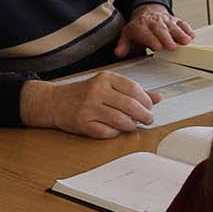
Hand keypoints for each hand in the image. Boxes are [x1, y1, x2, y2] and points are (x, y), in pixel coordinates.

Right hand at [21, 72, 160, 138]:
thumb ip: (132, 91)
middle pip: (131, 106)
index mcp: (105, 78)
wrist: (53, 102)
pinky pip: (107, 132)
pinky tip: (116, 129)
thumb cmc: (84, 94)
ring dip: (132, 125)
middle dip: (145, 115)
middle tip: (148, 119)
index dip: (146, 101)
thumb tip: (158, 97)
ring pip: (121, 120)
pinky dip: (116, 132)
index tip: (150, 107)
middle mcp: (97, 91)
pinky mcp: (82, 123)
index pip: (134, 89)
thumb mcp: (108, 86)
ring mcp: (88, 107)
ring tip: (133, 125)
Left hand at [114, 4, 194, 56]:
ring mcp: (165, 21)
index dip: (152, 40)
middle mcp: (153, 22)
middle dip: (167, 38)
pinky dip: (187, 29)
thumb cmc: (139, 27)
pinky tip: (191, 36)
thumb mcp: (127, 35)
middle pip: (161, 30)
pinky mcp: (175, 20)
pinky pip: (182, 24)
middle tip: (172, 46)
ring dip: (180, 34)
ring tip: (185, 41)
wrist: (147, 11)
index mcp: (140, 27)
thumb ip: (123, 45)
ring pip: (173, 27)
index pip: (146, 34)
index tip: (158, 47)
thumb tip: (119, 53)